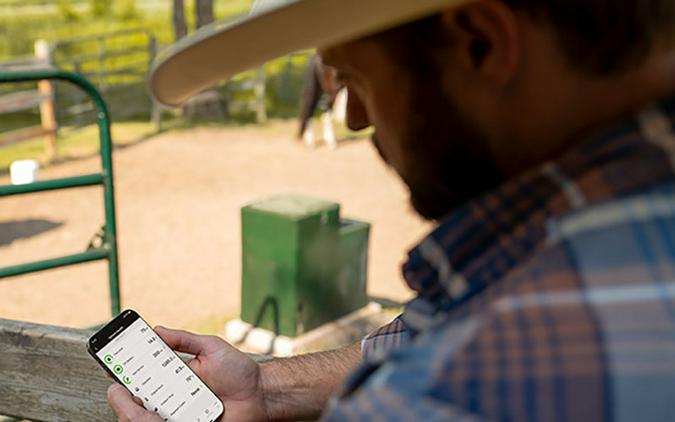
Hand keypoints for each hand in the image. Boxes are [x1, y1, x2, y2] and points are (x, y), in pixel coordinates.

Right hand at [107, 326, 267, 421]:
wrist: (261, 394)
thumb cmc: (239, 371)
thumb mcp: (211, 347)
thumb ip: (185, 340)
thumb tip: (158, 329)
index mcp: (175, 376)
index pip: (144, 375)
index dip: (127, 371)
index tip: (114, 364)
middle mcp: (174, 397)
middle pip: (140, 401)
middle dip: (127, 395)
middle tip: (120, 387)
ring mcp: (181, 415)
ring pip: (149, 418)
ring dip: (139, 411)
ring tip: (135, 401)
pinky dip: (158, 421)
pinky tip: (154, 415)